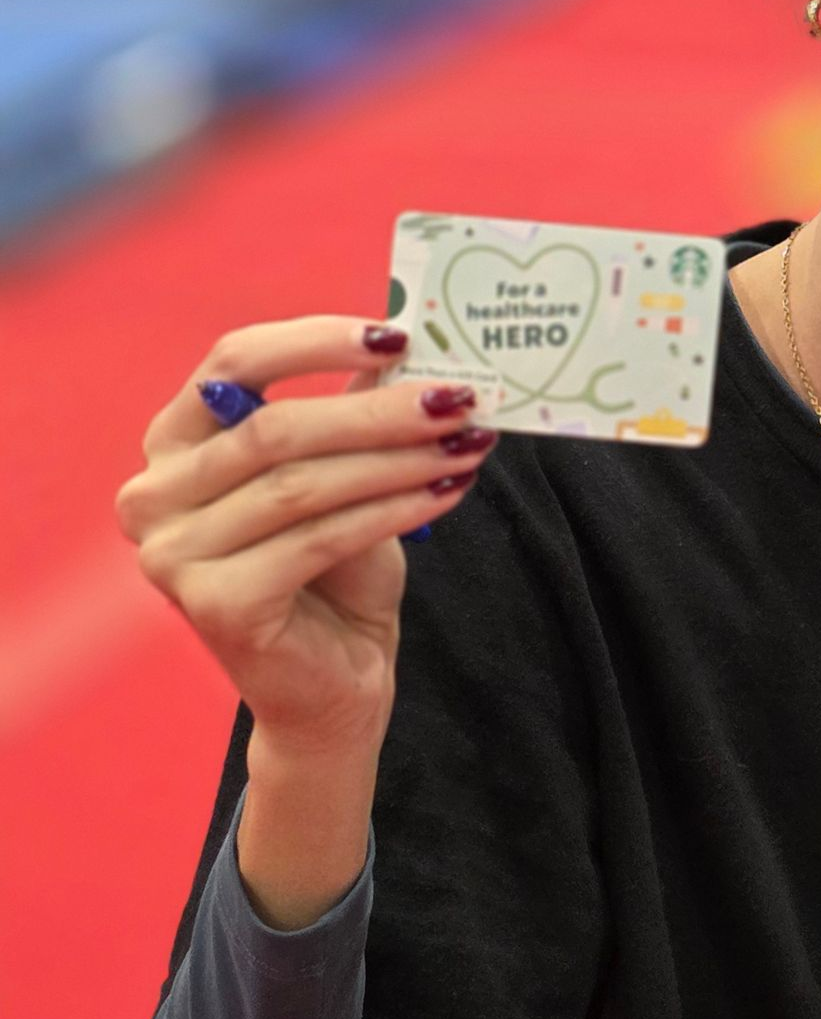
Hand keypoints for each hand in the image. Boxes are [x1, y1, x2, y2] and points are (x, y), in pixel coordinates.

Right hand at [115, 316, 497, 755]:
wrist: (333, 683)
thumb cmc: (336, 569)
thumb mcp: (349, 473)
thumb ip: (360, 410)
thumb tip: (414, 348)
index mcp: (175, 442)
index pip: (235, 360)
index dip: (317, 340)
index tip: (398, 335)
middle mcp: (153, 493)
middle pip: (274, 426)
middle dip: (378, 409)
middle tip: (459, 397)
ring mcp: (172, 555)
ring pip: (300, 484)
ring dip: (396, 458)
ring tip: (468, 444)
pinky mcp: (213, 604)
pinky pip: (318, 539)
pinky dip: (391, 510)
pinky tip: (446, 491)